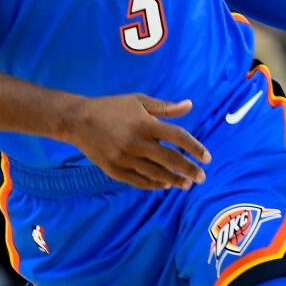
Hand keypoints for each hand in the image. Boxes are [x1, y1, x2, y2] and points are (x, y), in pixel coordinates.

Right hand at [64, 95, 210, 189]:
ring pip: (155, 174)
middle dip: (188, 170)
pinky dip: (153, 184)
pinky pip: (138, 181)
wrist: (78, 120)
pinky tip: (164, 185)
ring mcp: (124, 158)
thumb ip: (165, 107)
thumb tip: (190, 105)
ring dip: (173, 180)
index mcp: (144, 123)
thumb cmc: (112, 107)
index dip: (195, 148)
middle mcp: (136, 143)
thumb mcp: (139, 101)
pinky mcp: (113, 170)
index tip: (207, 158)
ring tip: (186, 184)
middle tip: (202, 177)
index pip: (177, 137)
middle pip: (169, 159)